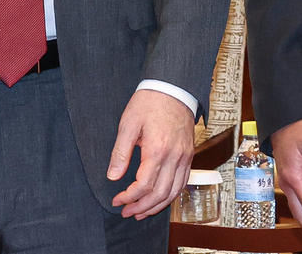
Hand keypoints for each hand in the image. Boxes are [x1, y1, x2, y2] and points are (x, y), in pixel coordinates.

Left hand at [108, 89, 195, 218]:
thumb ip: (120, 153)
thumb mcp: (128, 124)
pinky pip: (183, 182)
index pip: (143, 185)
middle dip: (141, 207)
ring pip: (173, 192)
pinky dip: (171, 195)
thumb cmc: (149, 102)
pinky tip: (159, 199)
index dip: (128, 197)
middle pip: (159, 193)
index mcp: (158, 149)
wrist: (173, 87)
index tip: (117, 200)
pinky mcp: (189, 154)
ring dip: (157, 206)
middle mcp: (175, 156)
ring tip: (141, 212)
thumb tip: (112, 177)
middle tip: (126, 212)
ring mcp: (185, 156)